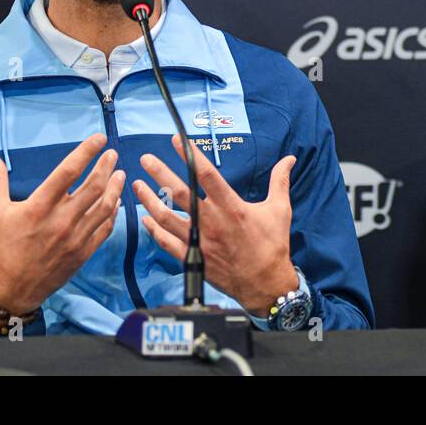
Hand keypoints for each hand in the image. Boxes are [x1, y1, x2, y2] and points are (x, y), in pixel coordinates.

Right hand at [0, 133, 126, 314]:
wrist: (9, 289)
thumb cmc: (1, 246)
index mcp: (39, 207)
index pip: (68, 172)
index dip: (86, 152)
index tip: (98, 138)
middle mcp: (61, 220)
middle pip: (93, 187)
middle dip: (106, 166)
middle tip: (112, 154)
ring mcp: (75, 237)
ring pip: (104, 206)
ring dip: (115, 187)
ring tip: (119, 173)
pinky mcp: (84, 252)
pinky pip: (105, 228)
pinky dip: (113, 212)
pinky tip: (115, 201)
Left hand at [134, 134, 297, 314]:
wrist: (265, 284)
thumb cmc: (273, 245)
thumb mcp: (280, 210)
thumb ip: (280, 181)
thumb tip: (288, 160)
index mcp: (232, 208)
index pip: (207, 175)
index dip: (191, 155)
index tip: (178, 140)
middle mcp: (212, 223)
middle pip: (181, 193)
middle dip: (161, 174)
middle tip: (147, 159)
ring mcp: (200, 242)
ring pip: (167, 218)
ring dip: (149, 200)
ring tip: (137, 185)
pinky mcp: (194, 258)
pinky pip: (167, 243)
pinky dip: (154, 230)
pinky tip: (146, 218)